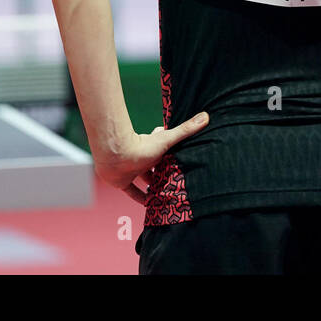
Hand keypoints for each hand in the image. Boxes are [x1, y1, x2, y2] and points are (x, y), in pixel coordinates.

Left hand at [94, 112, 209, 203]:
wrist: (114, 154)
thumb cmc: (140, 144)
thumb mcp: (167, 139)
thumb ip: (185, 130)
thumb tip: (206, 116)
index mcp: (153, 147)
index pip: (164, 147)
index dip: (173, 151)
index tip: (183, 157)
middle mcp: (142, 158)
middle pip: (155, 166)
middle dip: (165, 172)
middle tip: (177, 181)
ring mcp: (132, 169)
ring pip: (144, 179)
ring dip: (153, 185)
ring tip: (166, 194)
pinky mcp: (123, 181)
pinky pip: (132, 192)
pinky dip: (139, 198)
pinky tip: (148, 204)